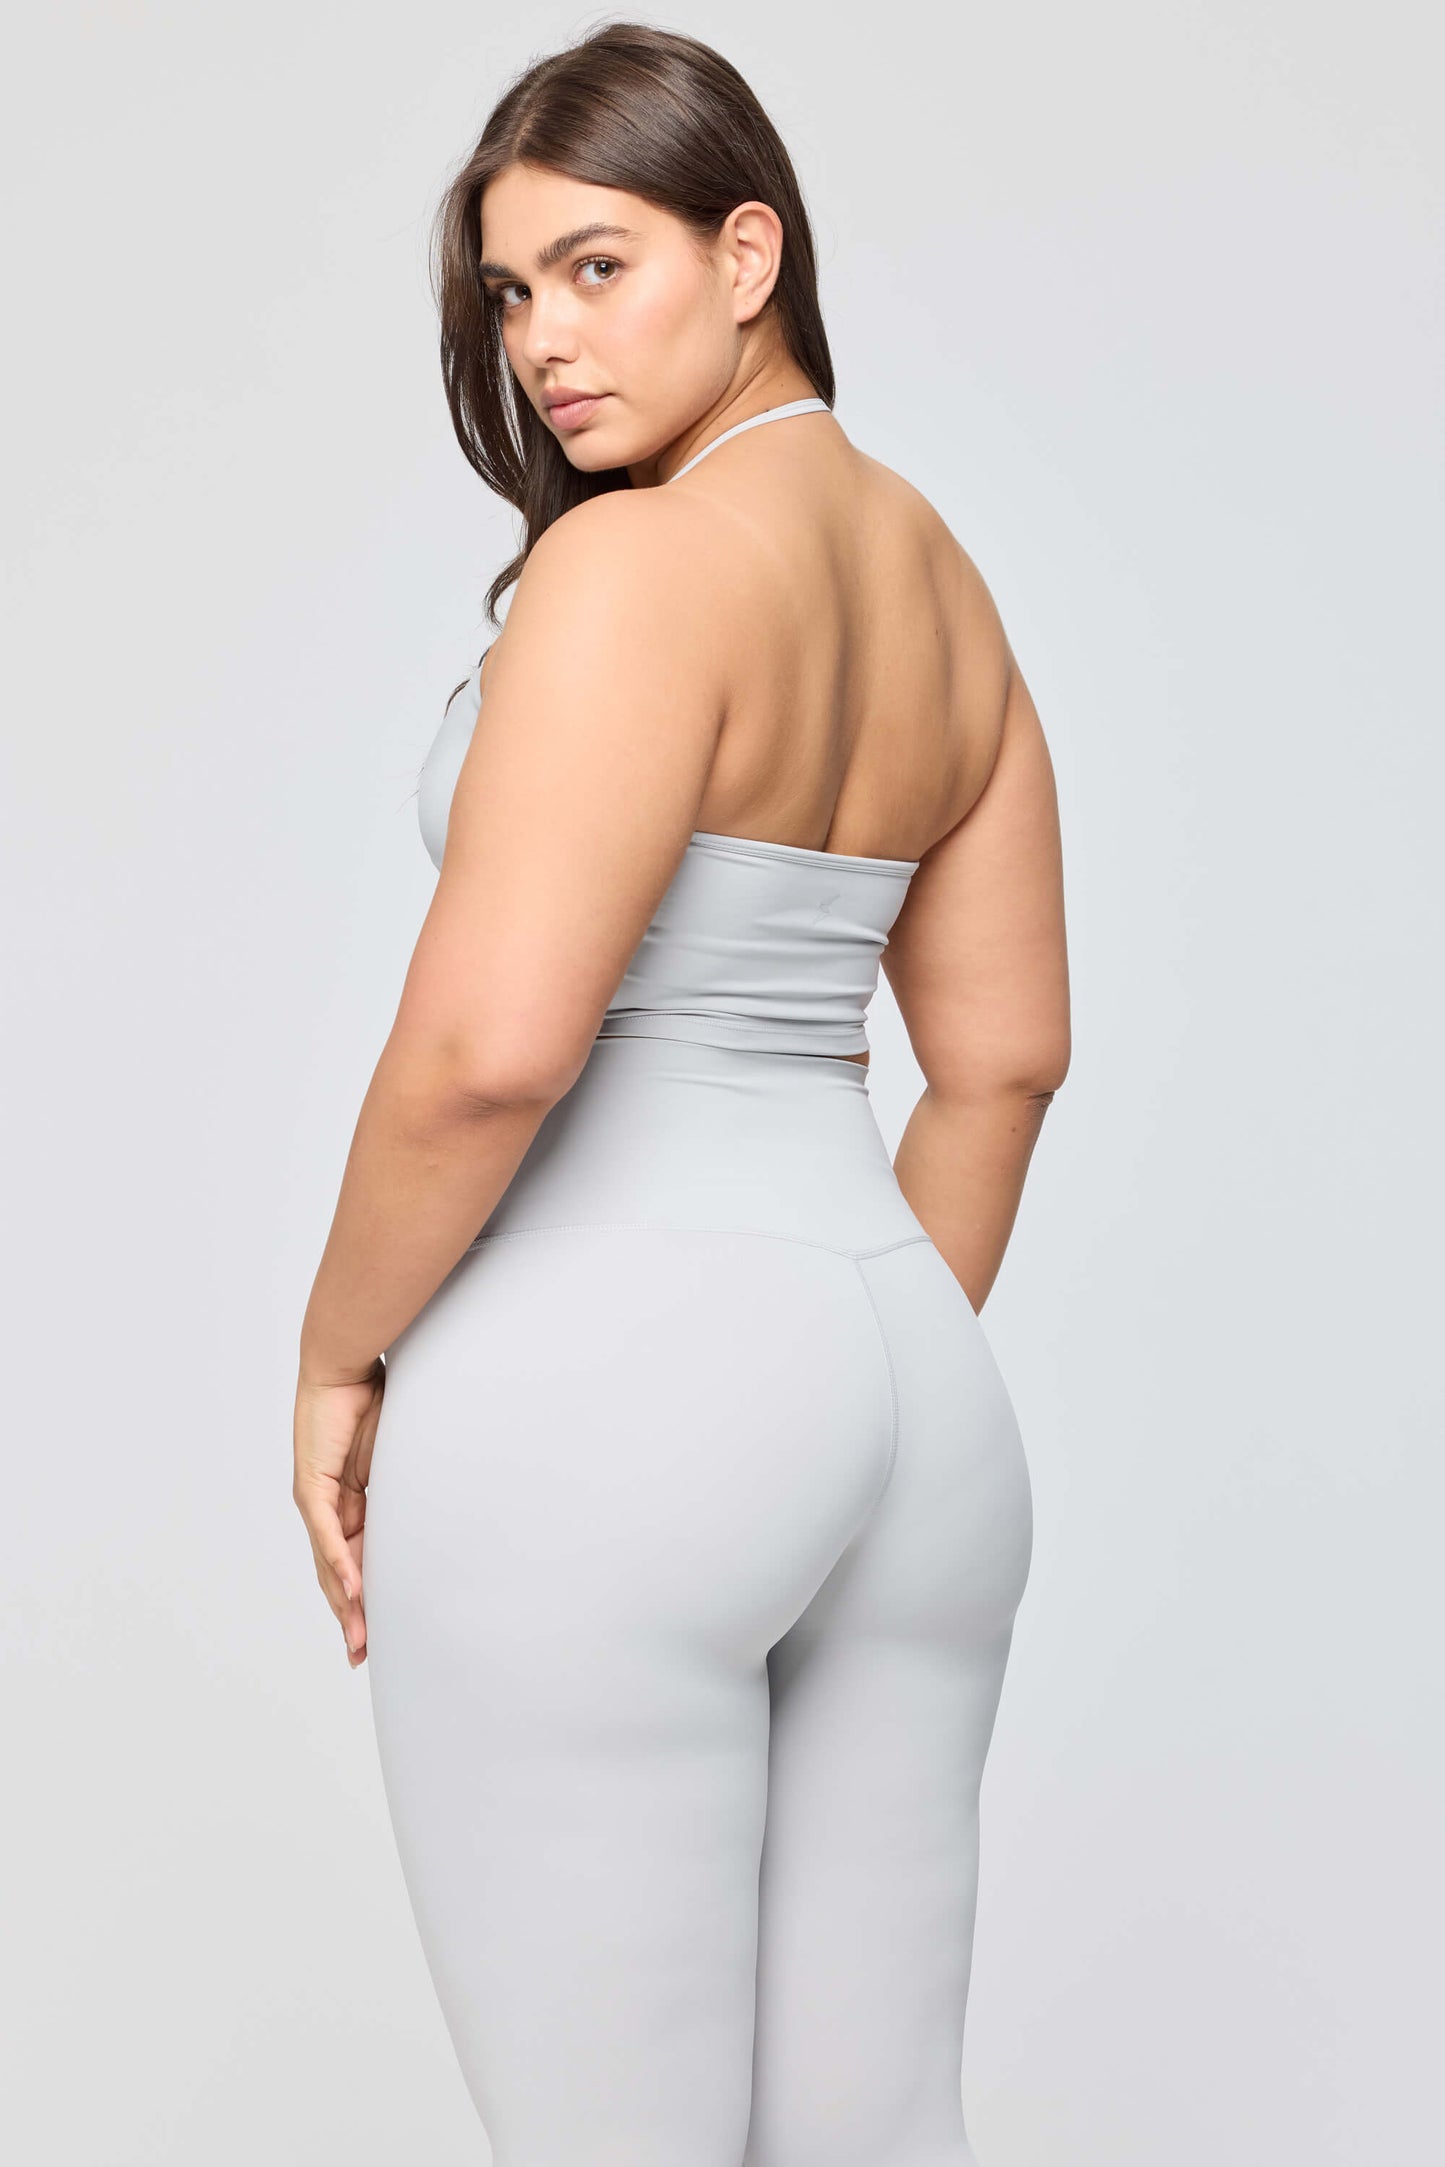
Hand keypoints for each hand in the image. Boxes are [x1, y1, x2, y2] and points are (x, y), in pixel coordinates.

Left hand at [292, 1358, 384, 1668]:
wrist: (344, 1362)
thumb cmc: (373, 1398)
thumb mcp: (398, 1453)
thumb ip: (410, 1483)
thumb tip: (446, 1503)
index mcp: (350, 1502)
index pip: (357, 1561)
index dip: (366, 1599)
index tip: (377, 1634)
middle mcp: (327, 1507)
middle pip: (338, 1575)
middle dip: (351, 1617)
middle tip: (363, 1656)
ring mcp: (317, 1499)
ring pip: (330, 1565)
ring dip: (345, 1604)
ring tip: (358, 1639)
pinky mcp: (312, 1486)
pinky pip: (328, 1535)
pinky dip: (341, 1564)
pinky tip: (353, 1591)